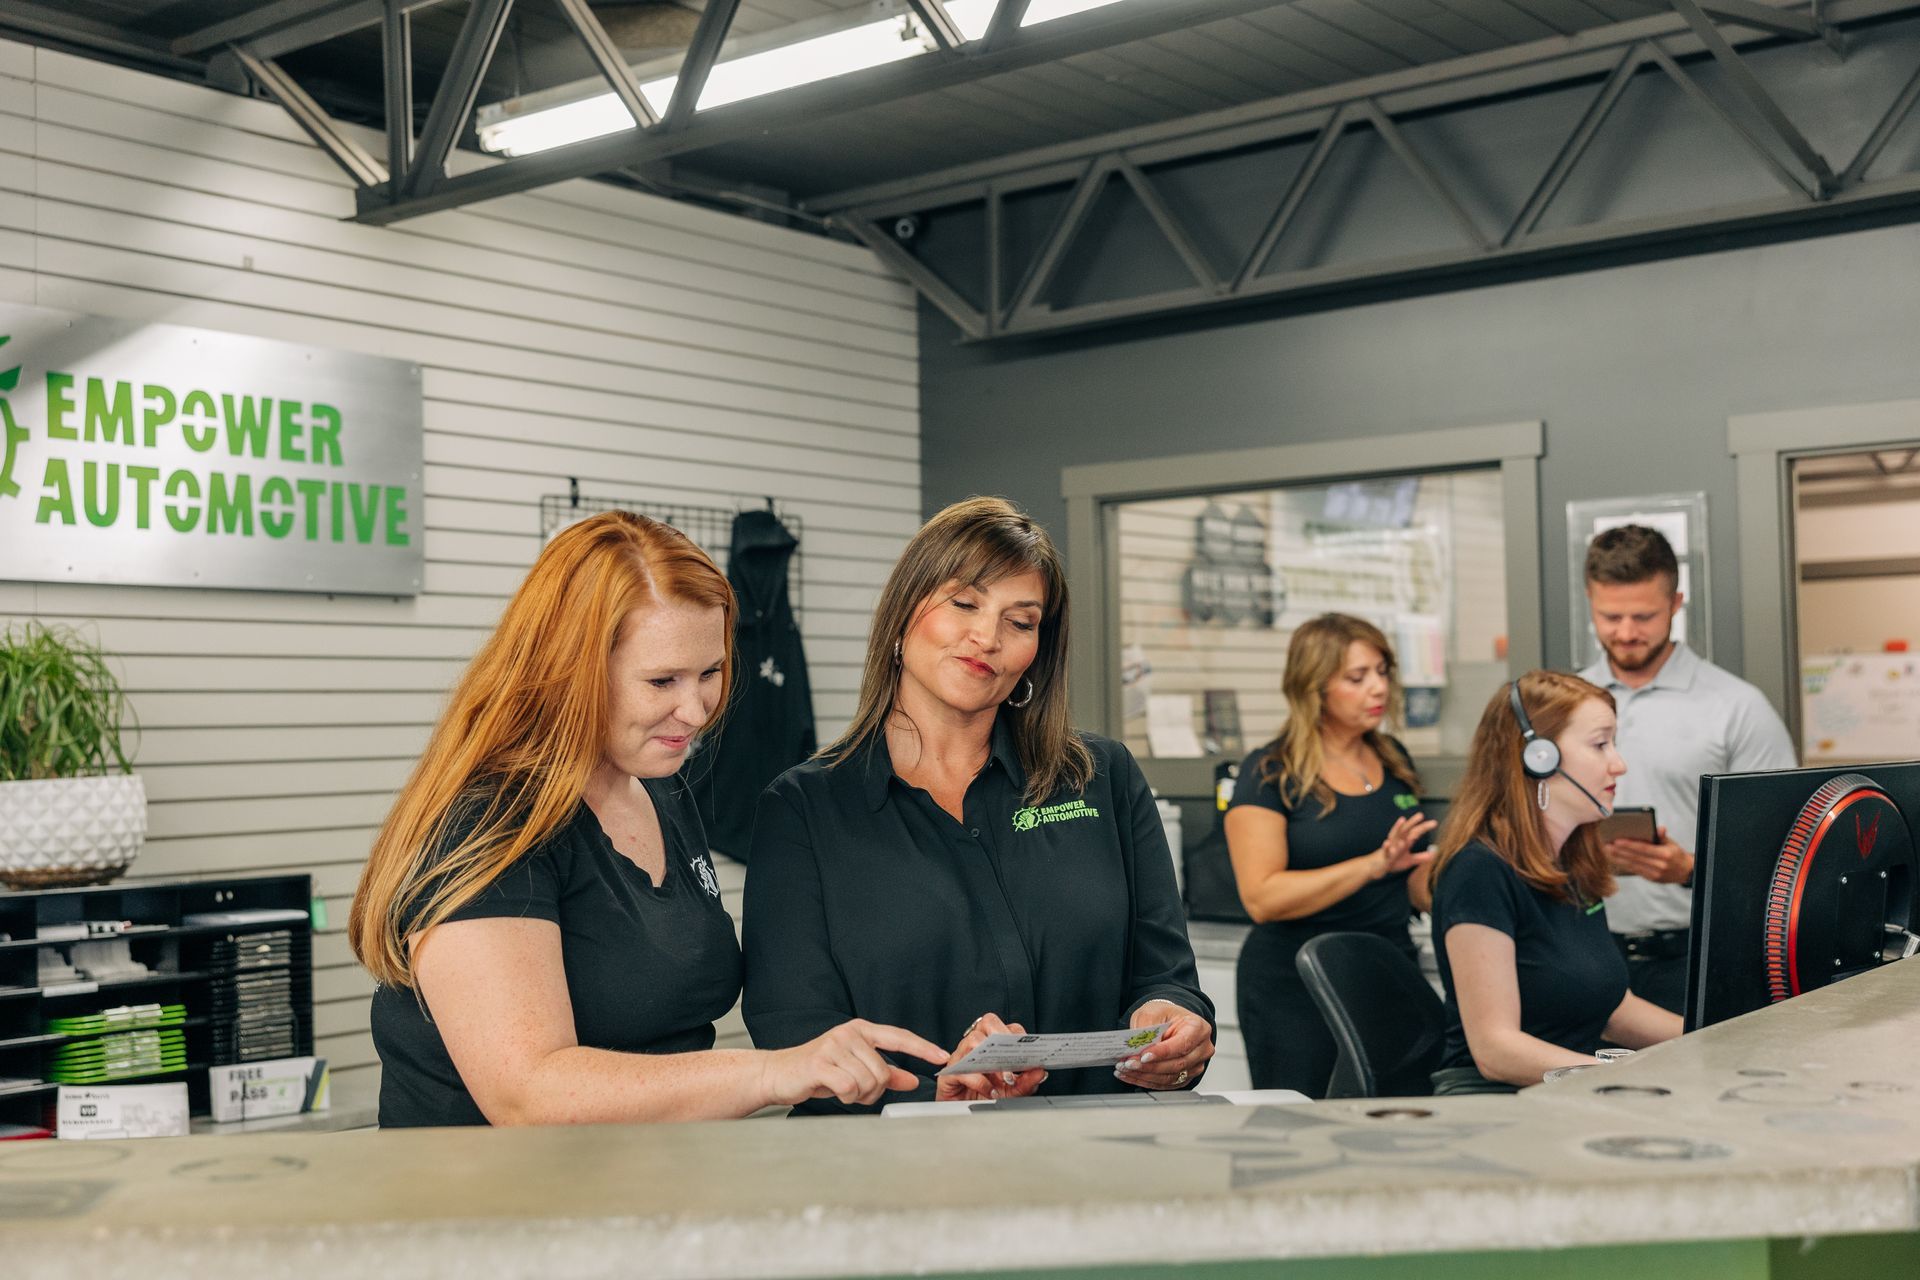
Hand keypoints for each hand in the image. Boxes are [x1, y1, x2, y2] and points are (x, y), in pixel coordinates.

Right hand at [762, 1018, 948, 1107]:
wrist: (779, 1074)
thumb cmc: (818, 1070)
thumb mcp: (855, 1068)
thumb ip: (886, 1073)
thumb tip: (912, 1079)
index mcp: (861, 1031)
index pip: (899, 1037)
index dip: (922, 1048)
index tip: (942, 1057)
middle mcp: (849, 1034)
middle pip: (883, 1071)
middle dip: (873, 1090)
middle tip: (855, 1090)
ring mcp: (834, 1046)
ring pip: (868, 1081)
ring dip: (858, 1095)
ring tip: (842, 1090)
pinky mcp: (821, 1063)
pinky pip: (849, 1087)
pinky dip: (845, 1097)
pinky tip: (834, 1091)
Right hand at [936, 1011, 1047, 1101]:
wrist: (963, 1115)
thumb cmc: (985, 1097)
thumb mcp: (1012, 1092)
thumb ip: (1026, 1082)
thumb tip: (1041, 1071)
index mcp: (992, 1044)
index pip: (1006, 1027)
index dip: (1018, 1035)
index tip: (1029, 1050)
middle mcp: (976, 1045)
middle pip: (987, 1022)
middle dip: (1003, 1036)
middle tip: (1014, 1057)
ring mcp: (961, 1057)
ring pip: (972, 1040)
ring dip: (991, 1059)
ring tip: (1004, 1078)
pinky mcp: (949, 1073)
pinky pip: (963, 1069)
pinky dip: (980, 1081)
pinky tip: (990, 1092)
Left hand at [1114, 1000, 1213, 1090]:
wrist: (1168, 1021)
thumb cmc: (1165, 1015)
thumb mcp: (1152, 1011)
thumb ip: (1147, 1028)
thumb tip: (1138, 1047)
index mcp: (1198, 1028)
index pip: (1182, 1044)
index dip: (1162, 1053)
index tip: (1143, 1056)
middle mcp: (1201, 1048)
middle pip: (1177, 1064)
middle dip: (1150, 1066)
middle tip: (1129, 1063)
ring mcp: (1195, 1065)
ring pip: (1170, 1077)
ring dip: (1145, 1075)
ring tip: (1125, 1069)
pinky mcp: (1185, 1077)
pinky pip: (1165, 1084)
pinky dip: (1146, 1081)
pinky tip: (1131, 1075)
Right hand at [1373, 813, 1438, 878]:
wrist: (1376, 867)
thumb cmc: (1393, 861)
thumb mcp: (1409, 860)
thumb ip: (1420, 857)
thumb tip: (1433, 854)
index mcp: (1404, 842)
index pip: (1415, 832)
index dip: (1424, 827)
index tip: (1434, 822)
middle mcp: (1397, 841)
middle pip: (1405, 830)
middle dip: (1412, 822)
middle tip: (1421, 815)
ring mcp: (1390, 847)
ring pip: (1394, 836)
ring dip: (1398, 828)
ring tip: (1402, 820)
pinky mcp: (1384, 855)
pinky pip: (1385, 851)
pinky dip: (1386, 846)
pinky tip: (1386, 843)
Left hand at [1604, 826, 1692, 884]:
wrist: (1685, 871)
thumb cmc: (1676, 854)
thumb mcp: (1671, 843)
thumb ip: (1662, 836)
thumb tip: (1659, 828)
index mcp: (1665, 854)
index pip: (1643, 848)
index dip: (1629, 845)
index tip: (1617, 841)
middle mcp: (1660, 865)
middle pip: (1636, 857)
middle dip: (1619, 851)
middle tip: (1606, 845)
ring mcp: (1655, 873)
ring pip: (1633, 865)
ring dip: (1619, 858)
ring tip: (1608, 851)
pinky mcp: (1651, 878)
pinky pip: (1635, 870)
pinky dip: (1624, 865)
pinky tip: (1616, 859)